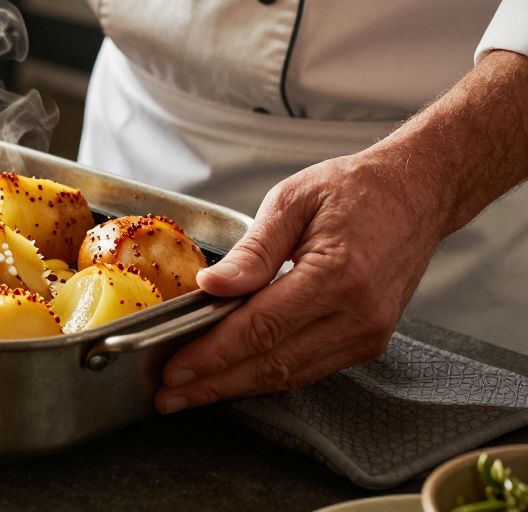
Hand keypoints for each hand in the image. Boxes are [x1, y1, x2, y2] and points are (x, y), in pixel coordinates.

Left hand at [154, 151, 441, 412]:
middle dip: (215, 384)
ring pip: (290, 375)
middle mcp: (358, 314)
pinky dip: (268, 376)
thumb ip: (252, 250)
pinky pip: (310, 368)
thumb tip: (211, 287)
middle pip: (272, 363)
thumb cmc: (354, 189)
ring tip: (191, 392)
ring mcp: (368, 333)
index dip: (213, 353)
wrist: (416, 193)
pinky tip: (234, 377)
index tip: (174, 368)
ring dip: (237, 388)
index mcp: (337, 275)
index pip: (260, 328)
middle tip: (170, 395)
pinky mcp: (370, 341)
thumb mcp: (292, 200)